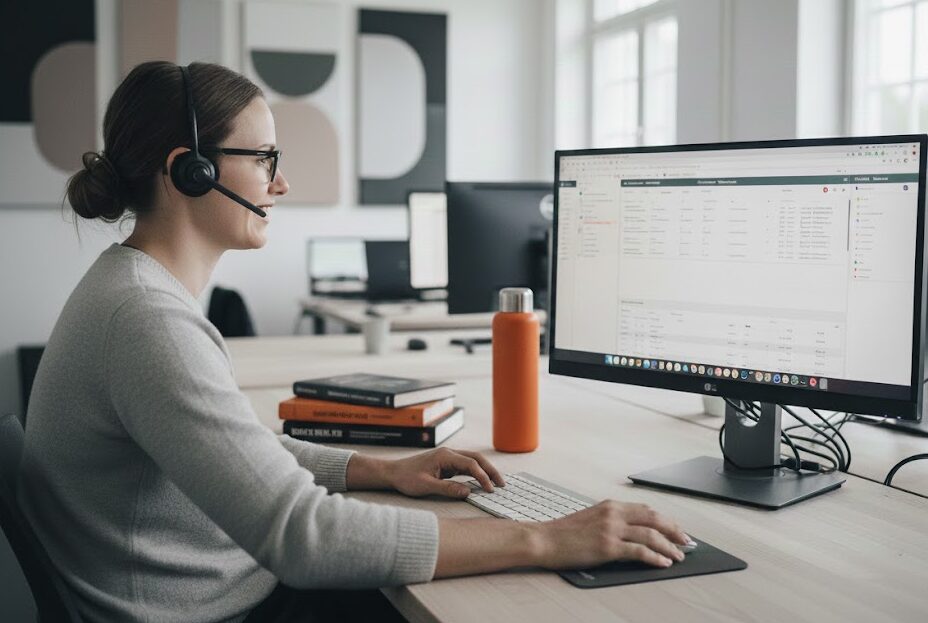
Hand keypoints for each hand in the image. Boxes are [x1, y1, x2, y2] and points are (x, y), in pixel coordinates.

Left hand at [386, 447, 505, 498]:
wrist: (393, 472)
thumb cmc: (406, 478)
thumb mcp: (426, 486)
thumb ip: (447, 489)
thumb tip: (468, 491)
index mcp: (445, 456)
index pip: (471, 464)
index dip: (483, 477)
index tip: (490, 490)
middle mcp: (449, 454)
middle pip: (476, 458)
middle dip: (490, 470)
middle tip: (502, 484)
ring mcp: (448, 458)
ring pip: (472, 461)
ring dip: (485, 471)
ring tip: (496, 484)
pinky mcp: (446, 464)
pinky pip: (465, 466)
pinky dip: (476, 473)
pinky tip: (481, 482)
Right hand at [534, 501, 691, 568]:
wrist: (544, 539)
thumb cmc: (563, 533)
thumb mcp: (590, 519)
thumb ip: (611, 521)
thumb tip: (632, 532)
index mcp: (610, 506)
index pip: (645, 510)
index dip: (665, 520)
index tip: (676, 529)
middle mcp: (613, 514)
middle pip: (653, 518)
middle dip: (674, 530)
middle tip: (686, 541)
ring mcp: (611, 530)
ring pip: (651, 535)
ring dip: (669, 546)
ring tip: (678, 555)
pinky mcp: (607, 547)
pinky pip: (639, 551)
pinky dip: (655, 557)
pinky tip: (663, 562)